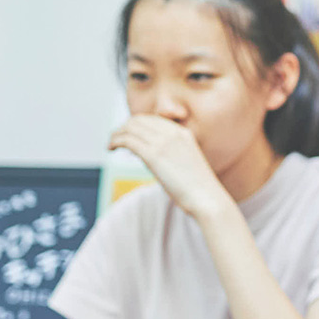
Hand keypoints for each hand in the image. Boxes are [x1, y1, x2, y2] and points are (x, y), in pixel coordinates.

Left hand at [109, 114, 225, 217]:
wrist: (207, 199)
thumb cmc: (199, 189)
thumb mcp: (186, 163)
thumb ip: (170, 155)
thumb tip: (148, 156)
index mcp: (183, 133)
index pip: (153, 119)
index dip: (137, 125)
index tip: (129, 135)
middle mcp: (173, 134)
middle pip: (139, 120)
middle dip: (124, 127)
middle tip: (116, 139)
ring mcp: (163, 143)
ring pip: (130, 127)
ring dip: (116, 134)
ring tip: (111, 144)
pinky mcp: (154, 155)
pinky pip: (128, 140)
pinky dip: (115, 141)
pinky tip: (111, 148)